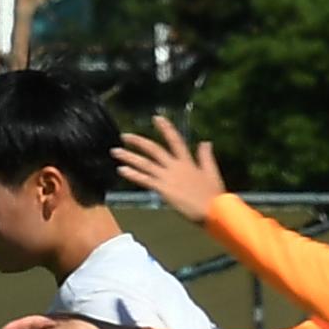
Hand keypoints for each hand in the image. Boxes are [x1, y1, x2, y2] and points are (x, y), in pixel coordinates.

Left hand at [112, 116, 228, 223]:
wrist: (212, 210)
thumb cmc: (213, 195)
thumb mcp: (212, 172)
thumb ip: (206, 156)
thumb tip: (205, 142)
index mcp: (187, 161)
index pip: (175, 140)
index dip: (166, 128)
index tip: (156, 118)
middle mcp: (175, 166)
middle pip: (154, 149)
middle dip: (138, 141)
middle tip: (124, 136)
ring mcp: (167, 177)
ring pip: (145, 163)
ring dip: (129, 156)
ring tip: (115, 151)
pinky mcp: (162, 189)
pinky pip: (144, 179)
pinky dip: (132, 174)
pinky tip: (121, 170)